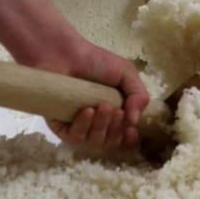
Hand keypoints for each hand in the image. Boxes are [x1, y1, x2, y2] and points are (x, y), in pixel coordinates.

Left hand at [28, 37, 149, 151]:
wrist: (66, 54)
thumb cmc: (96, 62)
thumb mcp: (127, 73)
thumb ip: (139, 95)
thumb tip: (135, 121)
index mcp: (115, 114)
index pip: (124, 138)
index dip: (129, 140)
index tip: (131, 130)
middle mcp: (98, 124)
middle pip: (110, 143)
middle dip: (116, 130)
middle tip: (116, 111)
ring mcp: (79, 127)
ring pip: (94, 143)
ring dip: (101, 127)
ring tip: (102, 106)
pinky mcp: (60, 127)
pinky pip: (74, 138)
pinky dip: (83, 127)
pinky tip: (86, 111)